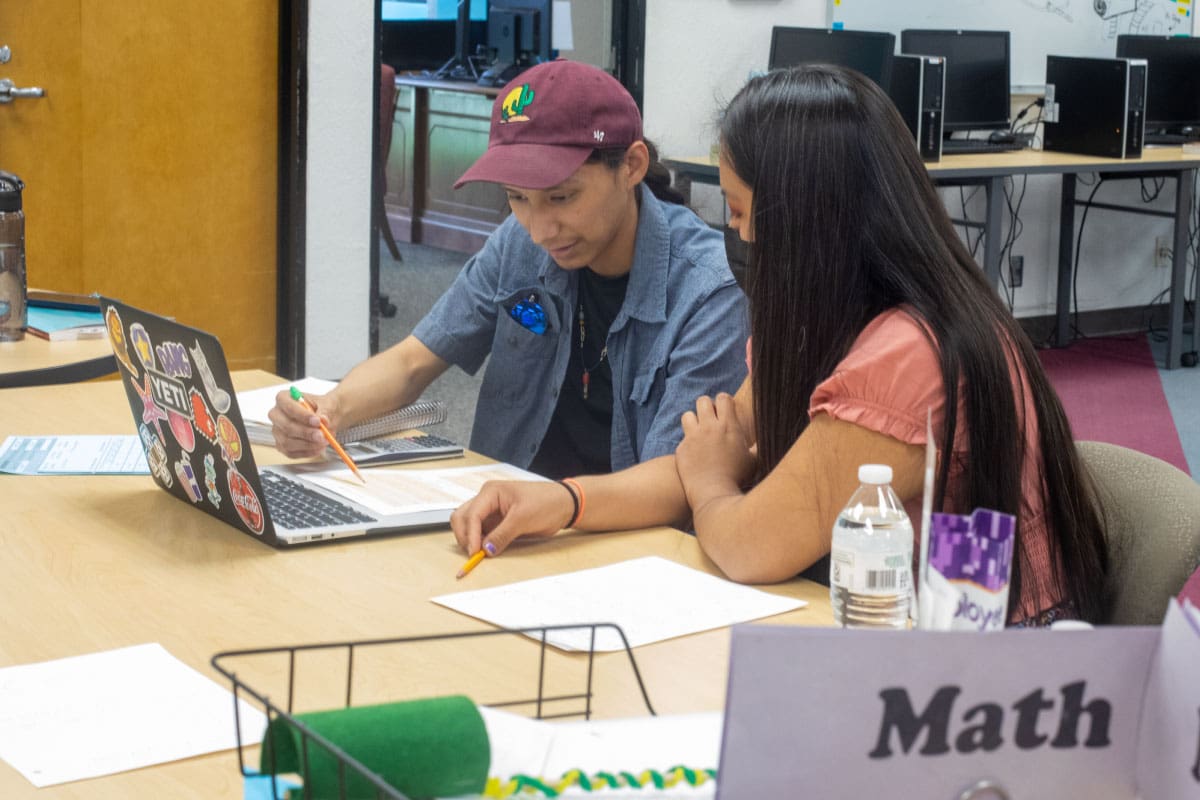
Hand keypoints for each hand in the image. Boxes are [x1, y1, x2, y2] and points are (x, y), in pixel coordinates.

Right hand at [267, 389, 338, 457]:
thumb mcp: (327, 404)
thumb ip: (325, 411)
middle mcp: (276, 414)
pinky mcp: (281, 445)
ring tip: (324, 441)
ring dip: (307, 444)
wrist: (325, 417)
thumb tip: (323, 419)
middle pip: (286, 426)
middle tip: (321, 435)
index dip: (302, 415)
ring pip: (287, 442)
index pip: (288, 407)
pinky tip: (318, 448)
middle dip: (305, 433)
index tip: (318, 421)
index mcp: (284, 398)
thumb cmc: (323, 407)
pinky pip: (291, 453)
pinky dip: (306, 452)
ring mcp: (277, 431)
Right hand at [450, 480, 575, 555]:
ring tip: (480, 553)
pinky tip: (486, 550)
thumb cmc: (547, 502)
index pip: (471, 514)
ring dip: (470, 540)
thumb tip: (486, 550)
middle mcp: (487, 500)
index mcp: (491, 492)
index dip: (470, 534)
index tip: (475, 552)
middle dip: (464, 536)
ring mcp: (491, 511)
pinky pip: (481, 533)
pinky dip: (480, 542)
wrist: (564, 505)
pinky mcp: (497, 522)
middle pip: (462, 518)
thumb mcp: (524, 518)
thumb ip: (502, 534)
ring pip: (468, 526)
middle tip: (474, 554)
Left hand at [676, 393, 754, 508]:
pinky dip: (688, 443)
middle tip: (711, 420)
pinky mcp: (681, 449)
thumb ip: (758, 448)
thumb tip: (768, 442)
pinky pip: (682, 438)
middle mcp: (709, 427)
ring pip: (687, 415)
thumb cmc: (737, 477)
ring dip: (693, 421)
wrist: (713, 493)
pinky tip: (695, 454)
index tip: (726, 411)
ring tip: (700, 433)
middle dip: (707, 407)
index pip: (723, 398)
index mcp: (728, 426)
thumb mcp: (754, 461)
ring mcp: (693, 437)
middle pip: (702, 401)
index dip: (724, 402)